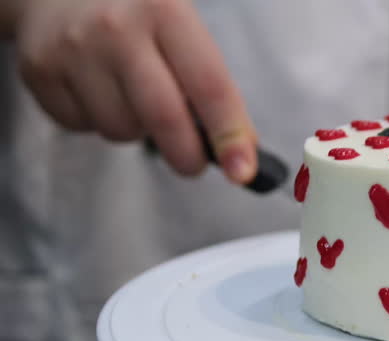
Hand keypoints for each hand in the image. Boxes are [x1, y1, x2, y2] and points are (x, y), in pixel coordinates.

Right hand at [13, 0, 256, 183]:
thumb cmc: (134, 12)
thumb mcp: (179, 24)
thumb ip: (208, 77)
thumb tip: (239, 144)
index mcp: (165, 9)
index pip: (208, 85)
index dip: (230, 134)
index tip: (243, 170)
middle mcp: (116, 27)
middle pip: (163, 118)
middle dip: (187, 156)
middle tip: (193, 163)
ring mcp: (73, 49)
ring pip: (121, 130)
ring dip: (138, 132)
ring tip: (135, 99)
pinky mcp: (40, 70)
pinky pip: (83, 128)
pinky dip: (99, 122)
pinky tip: (99, 91)